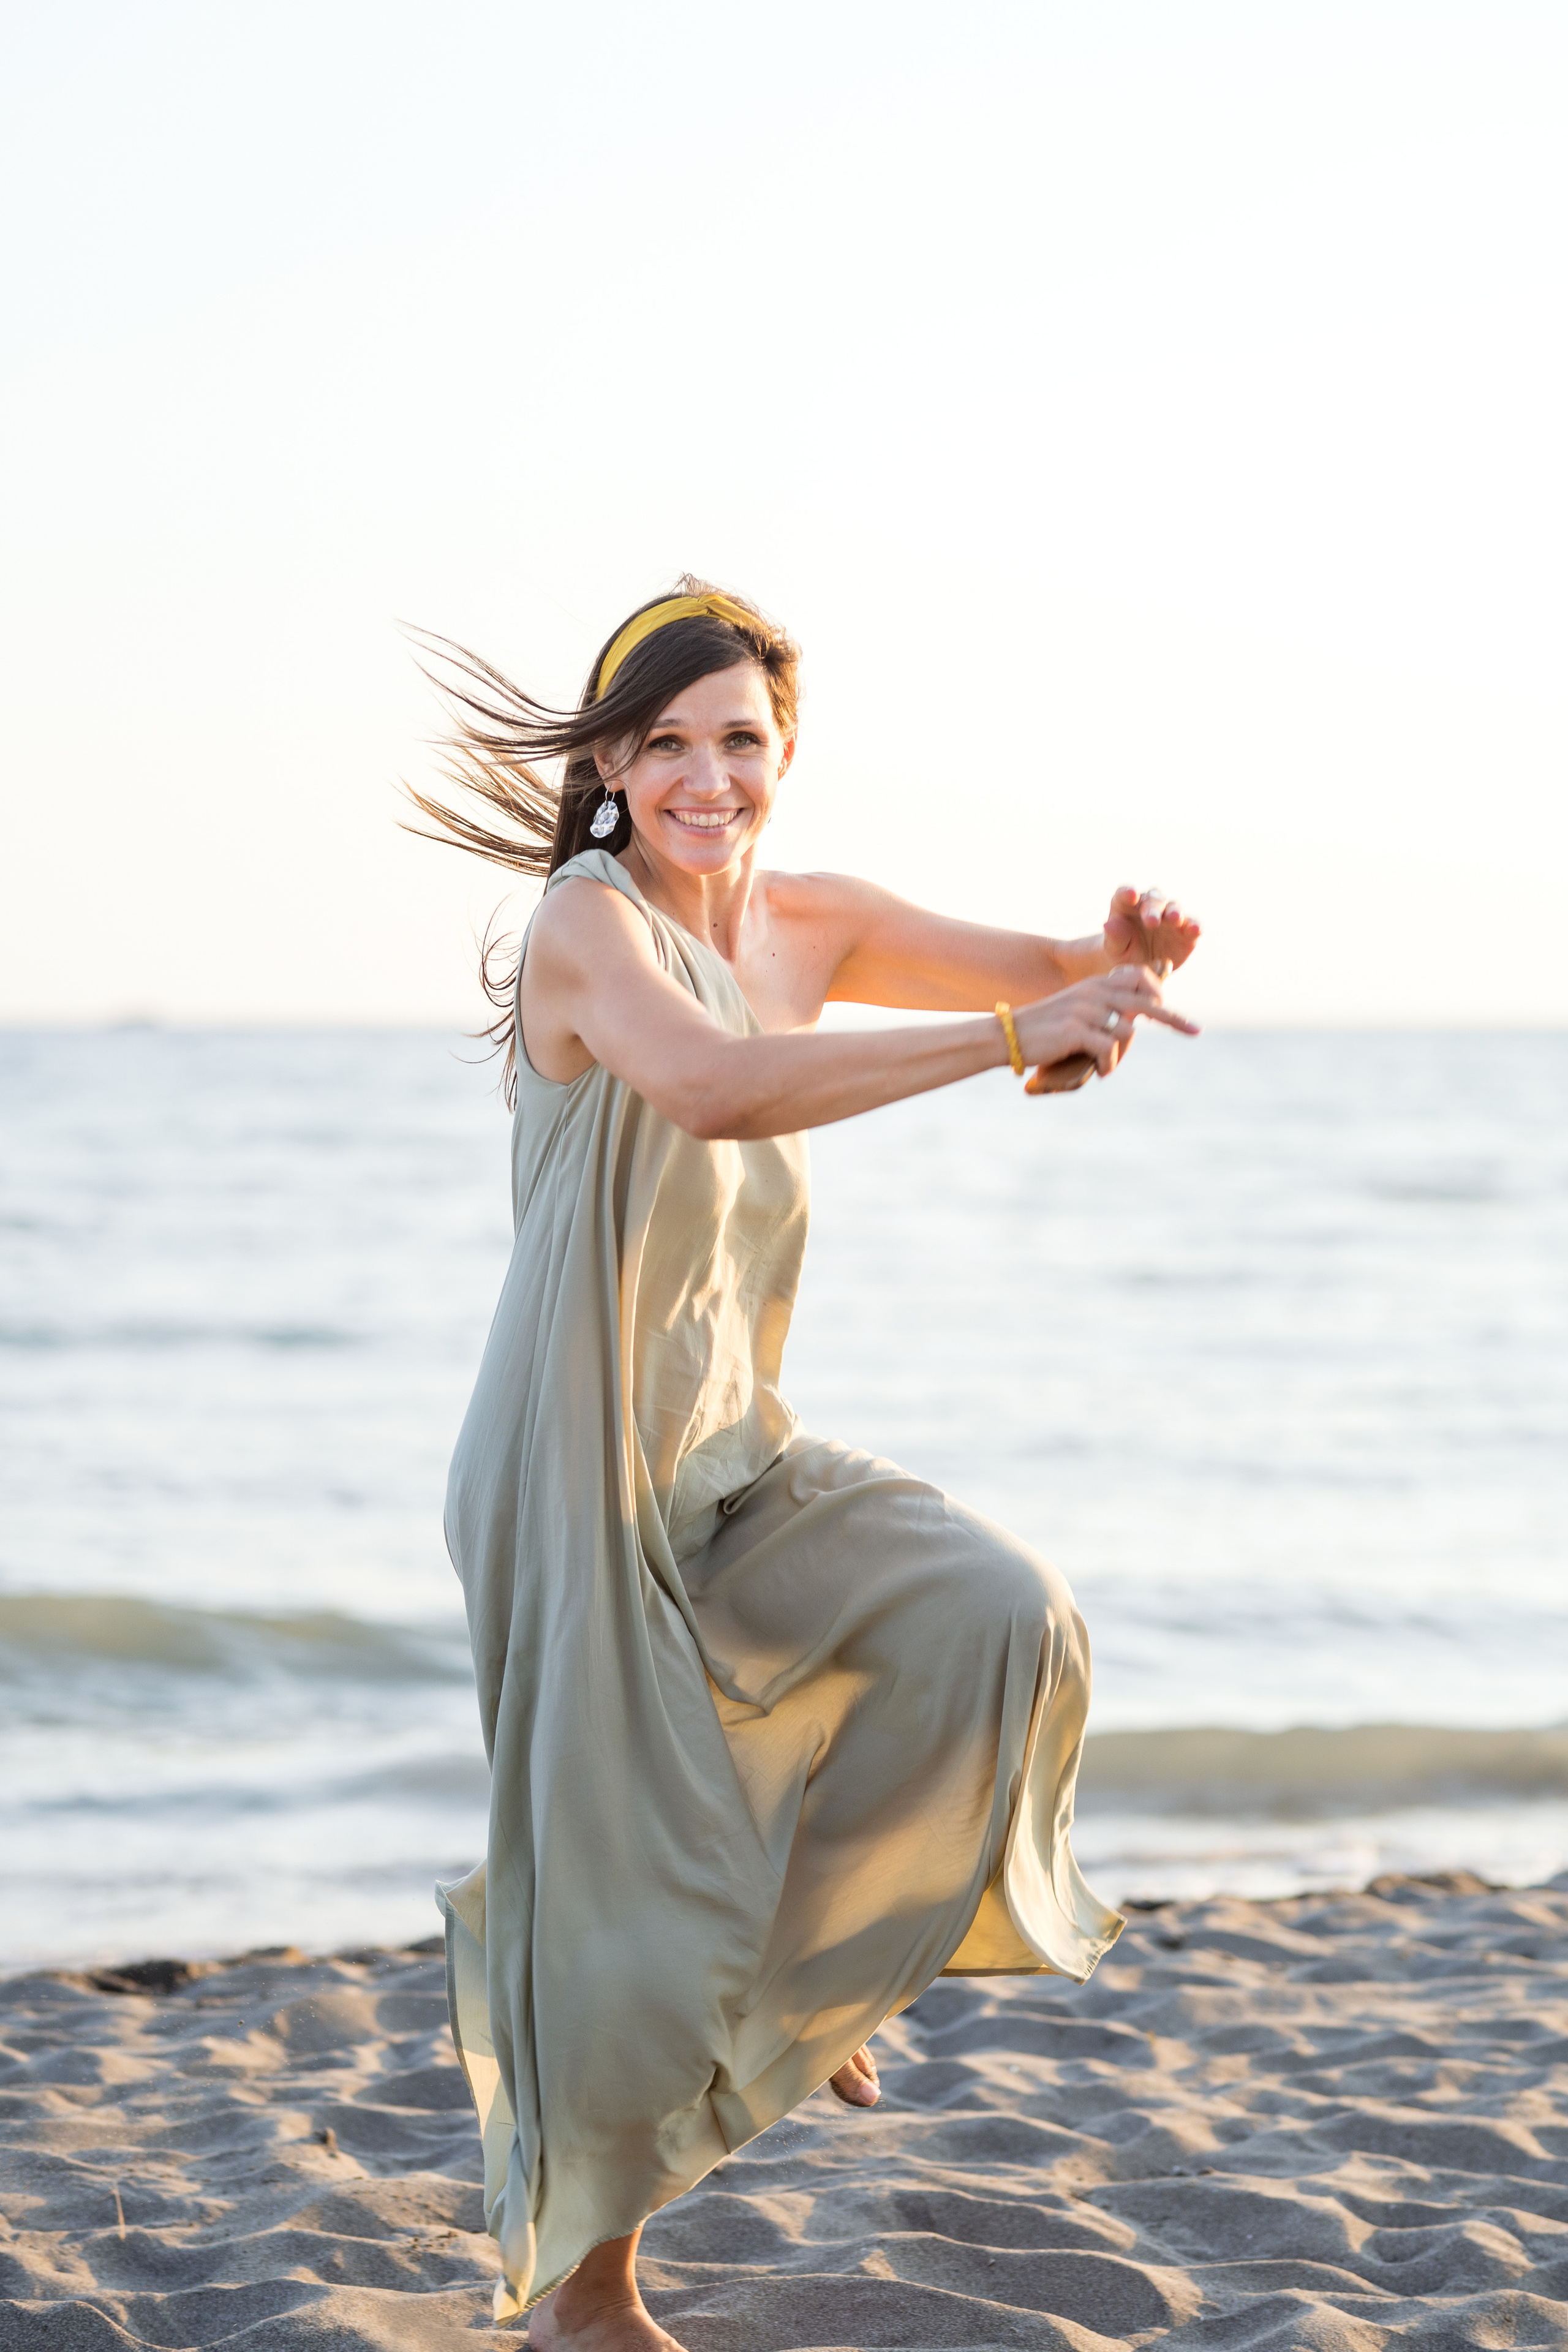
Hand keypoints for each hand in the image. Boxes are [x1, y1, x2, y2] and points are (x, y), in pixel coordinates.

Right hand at [1015, 965, 1198, 1094]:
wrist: (1008, 1036)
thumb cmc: (1043, 1029)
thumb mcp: (1075, 1010)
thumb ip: (1103, 1009)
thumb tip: (1132, 1022)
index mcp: (1095, 984)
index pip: (1139, 977)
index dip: (1158, 990)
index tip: (1171, 1008)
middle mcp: (1094, 992)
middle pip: (1146, 1001)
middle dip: (1174, 1018)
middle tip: (1195, 1031)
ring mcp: (1086, 1011)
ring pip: (1127, 1032)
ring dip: (1122, 1055)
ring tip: (1107, 1065)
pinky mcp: (1076, 1031)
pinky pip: (1109, 1050)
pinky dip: (1109, 1065)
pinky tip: (1102, 1072)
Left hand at [1103, 885, 1200, 976]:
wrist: (1140, 967)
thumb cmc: (1122, 953)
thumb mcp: (1114, 949)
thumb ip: (1113, 936)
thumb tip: (1108, 924)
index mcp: (1127, 905)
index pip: (1125, 894)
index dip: (1128, 893)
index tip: (1130, 895)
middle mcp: (1150, 905)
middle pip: (1153, 900)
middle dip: (1153, 908)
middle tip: (1151, 921)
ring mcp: (1170, 916)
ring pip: (1174, 908)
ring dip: (1175, 912)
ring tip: (1175, 918)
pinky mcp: (1186, 930)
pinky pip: (1192, 924)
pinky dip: (1195, 925)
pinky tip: (1195, 929)